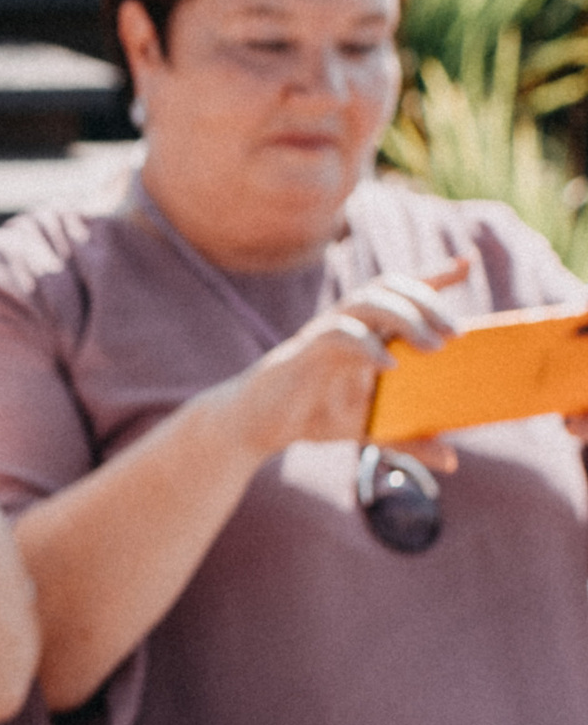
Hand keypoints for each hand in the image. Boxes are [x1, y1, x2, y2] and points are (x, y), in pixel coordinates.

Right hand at [226, 259, 472, 461]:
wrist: (259, 425)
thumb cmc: (314, 414)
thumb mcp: (371, 429)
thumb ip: (410, 439)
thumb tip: (452, 461)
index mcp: (366, 331)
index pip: (402, 291)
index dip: (434, 274)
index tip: (466, 263)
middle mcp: (347, 322)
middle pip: (389, 287)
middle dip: (428, 301)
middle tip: (458, 332)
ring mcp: (325, 331)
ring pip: (365, 301)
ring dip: (405, 317)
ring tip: (434, 346)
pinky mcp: (305, 350)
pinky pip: (337, 334)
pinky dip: (366, 345)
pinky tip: (389, 367)